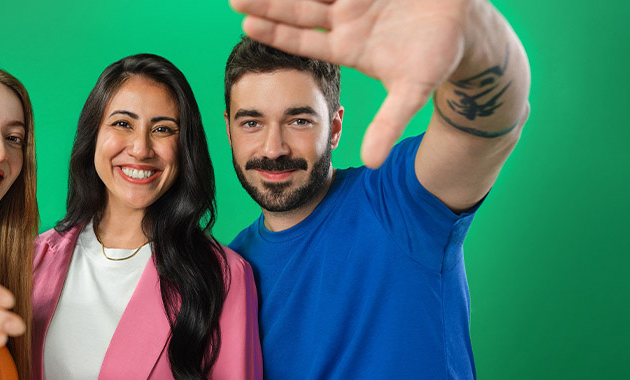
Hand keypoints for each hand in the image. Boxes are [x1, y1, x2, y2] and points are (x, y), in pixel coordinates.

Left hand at [231, 0, 471, 167]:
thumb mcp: (411, 91)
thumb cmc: (438, 58)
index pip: (301, 39)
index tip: (246, 26)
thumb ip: (388, 123)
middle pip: (299, 8)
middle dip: (268, 2)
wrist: (470, 29)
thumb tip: (371, 163)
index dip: (276, 33)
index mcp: (346, 46)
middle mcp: (346, 19)